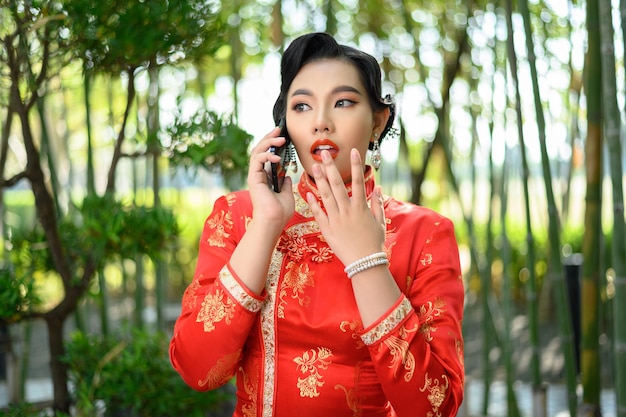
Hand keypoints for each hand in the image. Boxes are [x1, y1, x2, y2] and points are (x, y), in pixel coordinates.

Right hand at [247, 127, 294, 233]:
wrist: (273, 222)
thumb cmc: (280, 212)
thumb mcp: (287, 194)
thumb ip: (285, 183)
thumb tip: (286, 175)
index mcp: (266, 178)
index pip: (267, 156)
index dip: (274, 145)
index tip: (283, 137)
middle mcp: (258, 175)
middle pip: (260, 150)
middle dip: (270, 138)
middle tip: (279, 130)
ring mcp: (254, 176)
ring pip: (257, 151)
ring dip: (269, 142)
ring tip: (280, 139)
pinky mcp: (253, 177)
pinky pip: (257, 160)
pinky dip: (267, 155)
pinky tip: (277, 156)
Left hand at [306, 149, 385, 266]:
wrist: (365, 263)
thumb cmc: (374, 243)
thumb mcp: (379, 222)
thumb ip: (378, 204)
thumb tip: (378, 188)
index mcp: (361, 207)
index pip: (359, 181)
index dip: (356, 165)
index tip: (353, 151)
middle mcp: (348, 210)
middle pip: (338, 184)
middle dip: (331, 167)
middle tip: (324, 152)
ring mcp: (337, 219)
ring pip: (326, 196)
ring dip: (320, 179)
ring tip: (314, 166)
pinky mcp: (328, 230)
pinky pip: (319, 214)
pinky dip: (313, 203)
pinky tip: (307, 192)